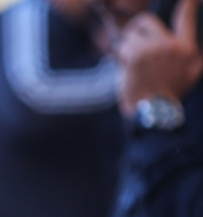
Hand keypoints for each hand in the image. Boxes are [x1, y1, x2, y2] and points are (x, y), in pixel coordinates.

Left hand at [116, 0, 202, 115]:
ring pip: (129, 35)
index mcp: (187, 49)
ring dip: (125, 47)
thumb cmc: (169, 94)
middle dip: (134, 31)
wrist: (153, 113)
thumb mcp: (192, 72)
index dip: (187, 4)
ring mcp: (154, 49)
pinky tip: (125, 69)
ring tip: (130, 63)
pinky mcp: (136, 56)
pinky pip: (121, 46)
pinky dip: (119, 57)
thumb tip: (190, 37)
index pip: (186, 18)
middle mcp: (172, 46)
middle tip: (132, 46)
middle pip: (145, 20)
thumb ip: (192, 51)